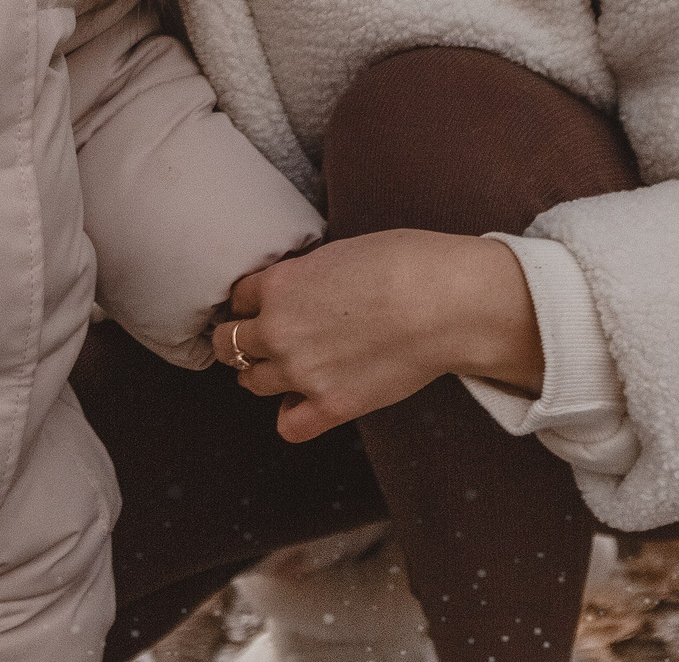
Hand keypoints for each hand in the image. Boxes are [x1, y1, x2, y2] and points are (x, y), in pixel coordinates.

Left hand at [209, 229, 542, 443]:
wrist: (447, 303)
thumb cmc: (406, 263)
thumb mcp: (339, 252)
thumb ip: (307, 276)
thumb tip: (301, 288)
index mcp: (279, 285)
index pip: (239, 297)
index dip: (254, 300)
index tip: (266, 303)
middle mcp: (278, 330)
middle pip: (231, 343)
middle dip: (246, 338)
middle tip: (268, 336)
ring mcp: (301, 372)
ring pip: (251, 383)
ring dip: (264, 373)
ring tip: (287, 366)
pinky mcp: (331, 406)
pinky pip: (289, 425)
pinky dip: (292, 415)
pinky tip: (304, 401)